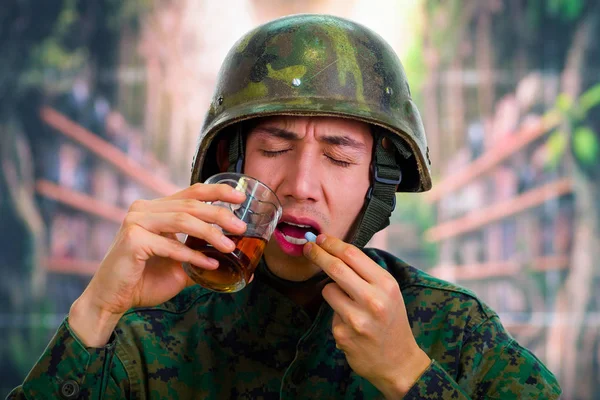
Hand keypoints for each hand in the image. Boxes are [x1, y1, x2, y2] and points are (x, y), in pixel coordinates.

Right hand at [69, 183, 246, 345]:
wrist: (111, 299)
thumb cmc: (144, 281)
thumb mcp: (180, 265)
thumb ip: (202, 257)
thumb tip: (235, 260)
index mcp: (155, 209)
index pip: (191, 192)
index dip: (217, 191)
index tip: (240, 196)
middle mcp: (144, 209)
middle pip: (191, 204)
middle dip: (220, 214)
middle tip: (241, 227)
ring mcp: (136, 222)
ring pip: (183, 220)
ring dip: (210, 233)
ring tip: (229, 246)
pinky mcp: (133, 240)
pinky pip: (171, 245)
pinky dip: (193, 256)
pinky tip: (210, 263)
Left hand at [303, 234, 430, 398]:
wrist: (398, 362)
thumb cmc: (392, 321)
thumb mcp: (389, 292)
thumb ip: (367, 273)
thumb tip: (337, 251)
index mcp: (386, 285)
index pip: (352, 255)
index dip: (333, 244)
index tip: (321, 238)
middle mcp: (373, 300)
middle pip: (335, 268)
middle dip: (318, 254)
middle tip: (308, 246)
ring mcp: (356, 319)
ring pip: (328, 290)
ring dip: (331, 290)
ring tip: (348, 302)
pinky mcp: (342, 334)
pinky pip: (330, 313)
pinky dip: (337, 314)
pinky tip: (352, 326)